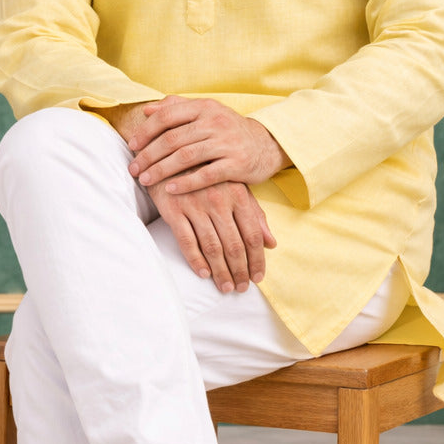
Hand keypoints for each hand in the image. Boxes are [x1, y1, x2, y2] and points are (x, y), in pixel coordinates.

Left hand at [128, 97, 290, 192]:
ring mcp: (226, 143)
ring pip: (185, 157)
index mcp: (204, 107)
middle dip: (148, 155)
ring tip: (145, 180)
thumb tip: (147, 109)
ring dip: (161, 170)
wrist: (265, 145)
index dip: (146, 131)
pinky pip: (205, 175)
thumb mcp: (207, 112)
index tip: (131, 146)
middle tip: (133, 168)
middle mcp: (215, 122)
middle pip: (172, 138)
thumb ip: (178, 107)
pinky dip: (185, 183)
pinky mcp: (236, 164)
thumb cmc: (228, 130)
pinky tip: (170, 190)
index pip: (167, 116)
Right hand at [147, 177, 275, 291]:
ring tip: (225, 287)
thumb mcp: (236, 189)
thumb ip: (255, 215)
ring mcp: (195, 205)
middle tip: (241, 288)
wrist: (172, 155)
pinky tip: (204, 274)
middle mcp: (219, 200)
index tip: (257, 277)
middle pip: (234, 244)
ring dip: (220, 271)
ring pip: (212, 246)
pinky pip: (187, 241)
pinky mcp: (174, 209)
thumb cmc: (208, 176)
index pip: (252, 234)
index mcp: (238, 195)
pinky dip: (196, 260)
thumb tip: (272, 243)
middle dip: (239, 270)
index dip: (257, 259)